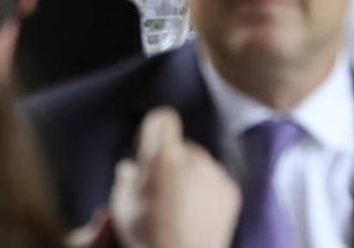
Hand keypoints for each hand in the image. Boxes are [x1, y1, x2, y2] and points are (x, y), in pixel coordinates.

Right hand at [110, 107, 240, 247]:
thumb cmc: (146, 234)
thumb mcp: (121, 202)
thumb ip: (126, 177)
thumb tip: (130, 168)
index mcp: (163, 157)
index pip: (163, 118)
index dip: (152, 130)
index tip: (145, 149)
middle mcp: (193, 160)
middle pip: (180, 143)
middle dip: (169, 157)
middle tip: (159, 186)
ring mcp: (215, 176)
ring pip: (198, 161)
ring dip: (187, 173)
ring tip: (177, 203)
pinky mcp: (231, 192)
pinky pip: (214, 178)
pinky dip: (204, 188)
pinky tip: (194, 212)